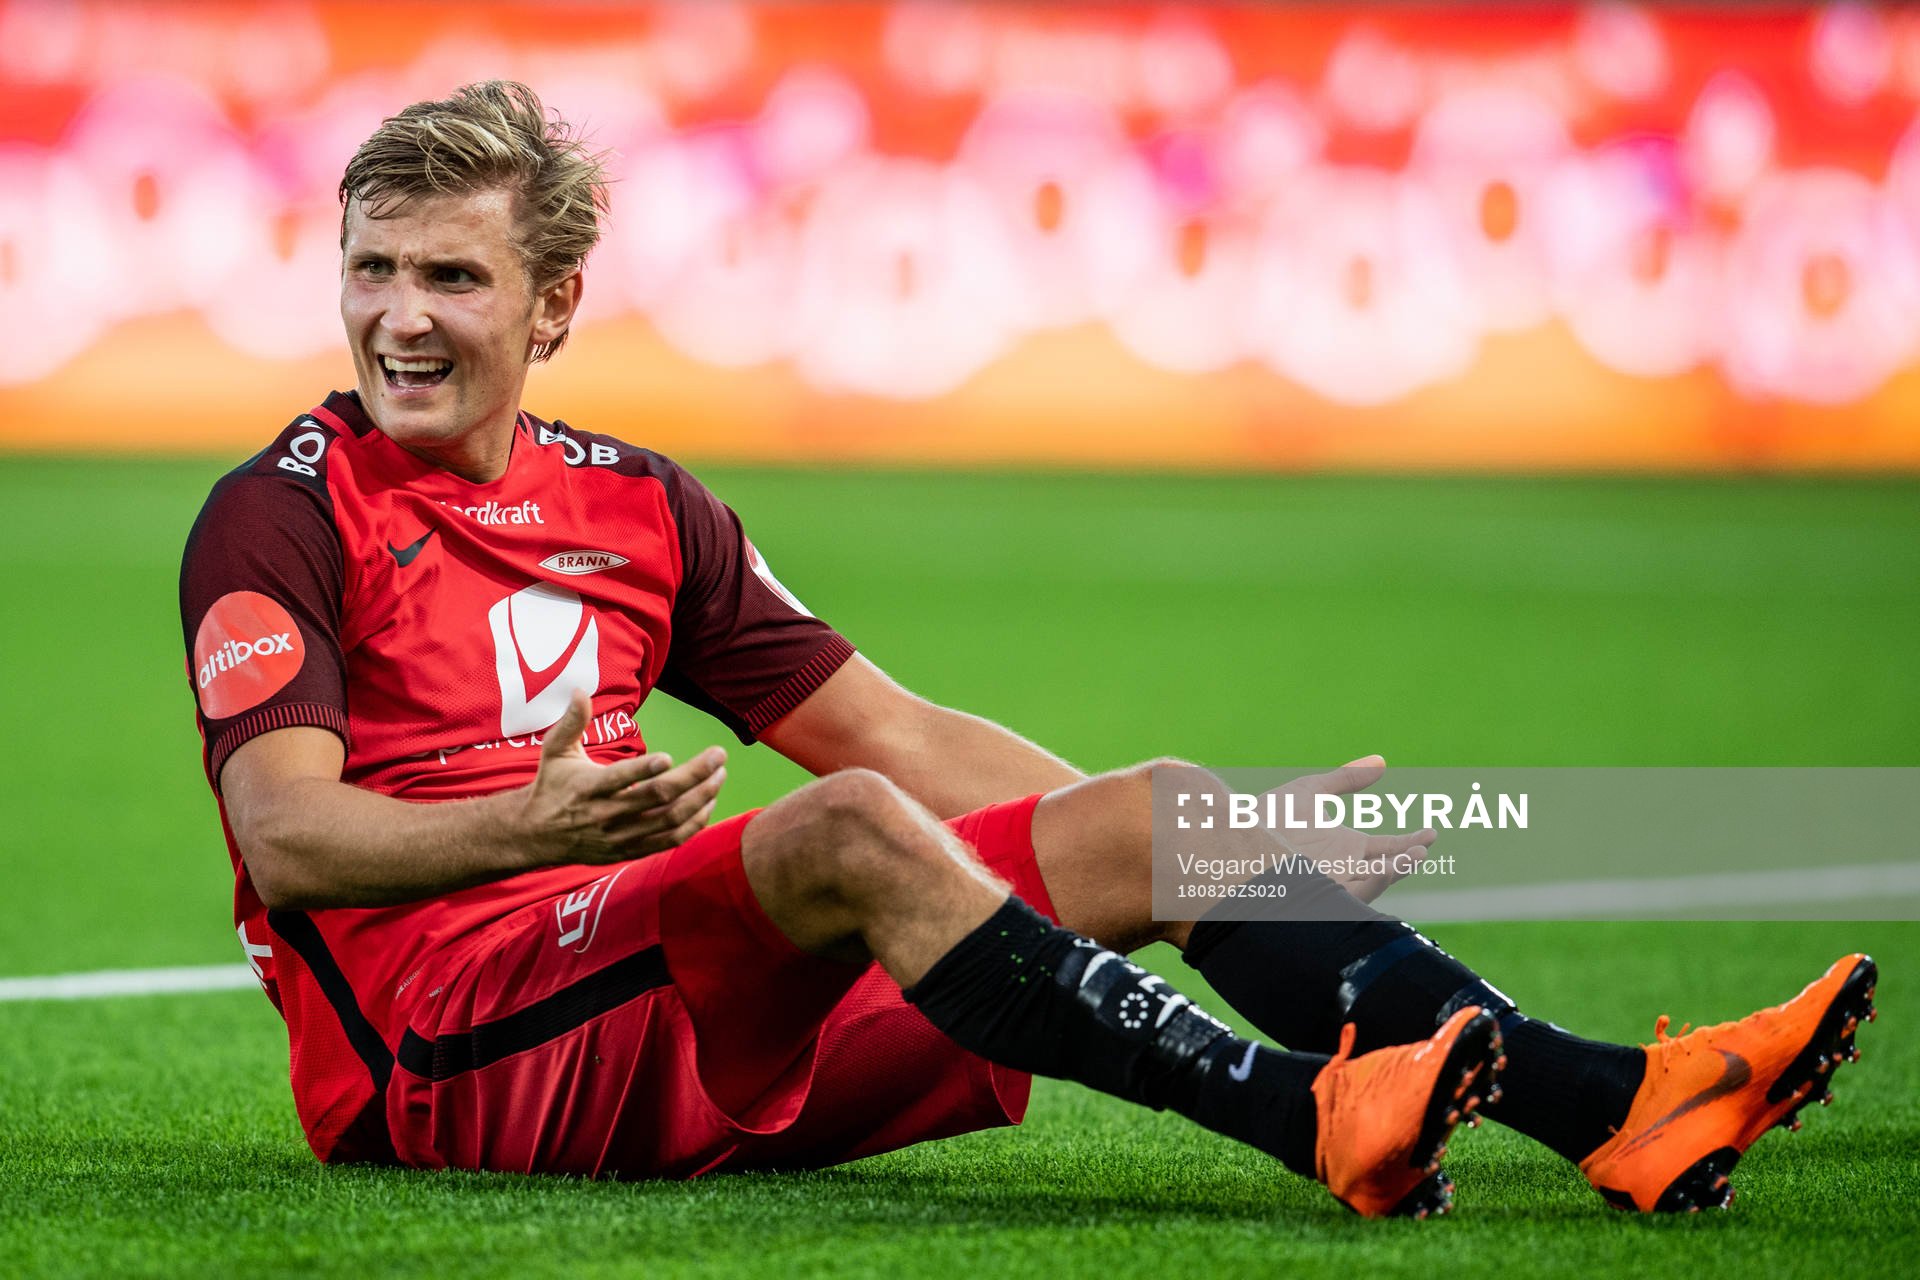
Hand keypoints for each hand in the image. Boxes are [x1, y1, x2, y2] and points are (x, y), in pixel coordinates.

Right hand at [518, 690, 726, 864]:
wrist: (536, 836)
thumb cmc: (552, 785)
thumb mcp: (554, 751)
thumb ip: (571, 722)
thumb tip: (579, 690)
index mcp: (588, 787)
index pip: (620, 780)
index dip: (645, 770)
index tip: (669, 757)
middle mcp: (606, 814)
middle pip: (657, 798)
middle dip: (693, 777)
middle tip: (718, 756)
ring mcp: (621, 835)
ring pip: (669, 820)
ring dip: (701, 798)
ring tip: (720, 776)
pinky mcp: (630, 850)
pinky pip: (670, 841)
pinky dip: (694, 824)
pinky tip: (709, 803)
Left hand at [1267, 755, 1434, 903]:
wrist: (1231, 837)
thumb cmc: (1268, 817)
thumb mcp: (1310, 791)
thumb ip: (1345, 778)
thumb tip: (1381, 763)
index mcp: (1347, 849)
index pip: (1388, 850)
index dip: (1410, 843)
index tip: (1431, 833)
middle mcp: (1344, 870)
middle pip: (1385, 870)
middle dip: (1406, 860)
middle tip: (1425, 847)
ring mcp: (1331, 885)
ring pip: (1370, 885)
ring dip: (1393, 873)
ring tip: (1414, 856)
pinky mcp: (1317, 896)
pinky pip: (1347, 897)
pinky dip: (1367, 885)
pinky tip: (1381, 870)